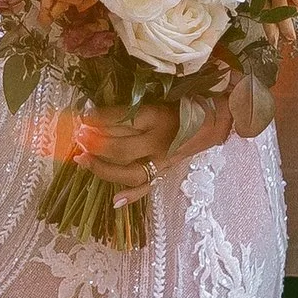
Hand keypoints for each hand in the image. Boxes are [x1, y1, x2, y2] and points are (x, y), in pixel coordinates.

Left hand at [62, 82, 236, 194]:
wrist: (219, 118)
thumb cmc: (187, 101)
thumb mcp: (161, 96)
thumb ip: (135, 105)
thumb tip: (99, 111)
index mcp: (157, 116)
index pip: (120, 120)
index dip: (98, 119)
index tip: (81, 116)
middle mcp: (158, 141)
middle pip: (120, 148)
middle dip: (95, 144)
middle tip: (78, 137)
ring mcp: (162, 160)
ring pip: (128, 171)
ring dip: (102, 168)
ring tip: (82, 160)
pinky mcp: (166, 171)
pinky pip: (148, 187)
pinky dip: (131, 196)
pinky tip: (115, 201)